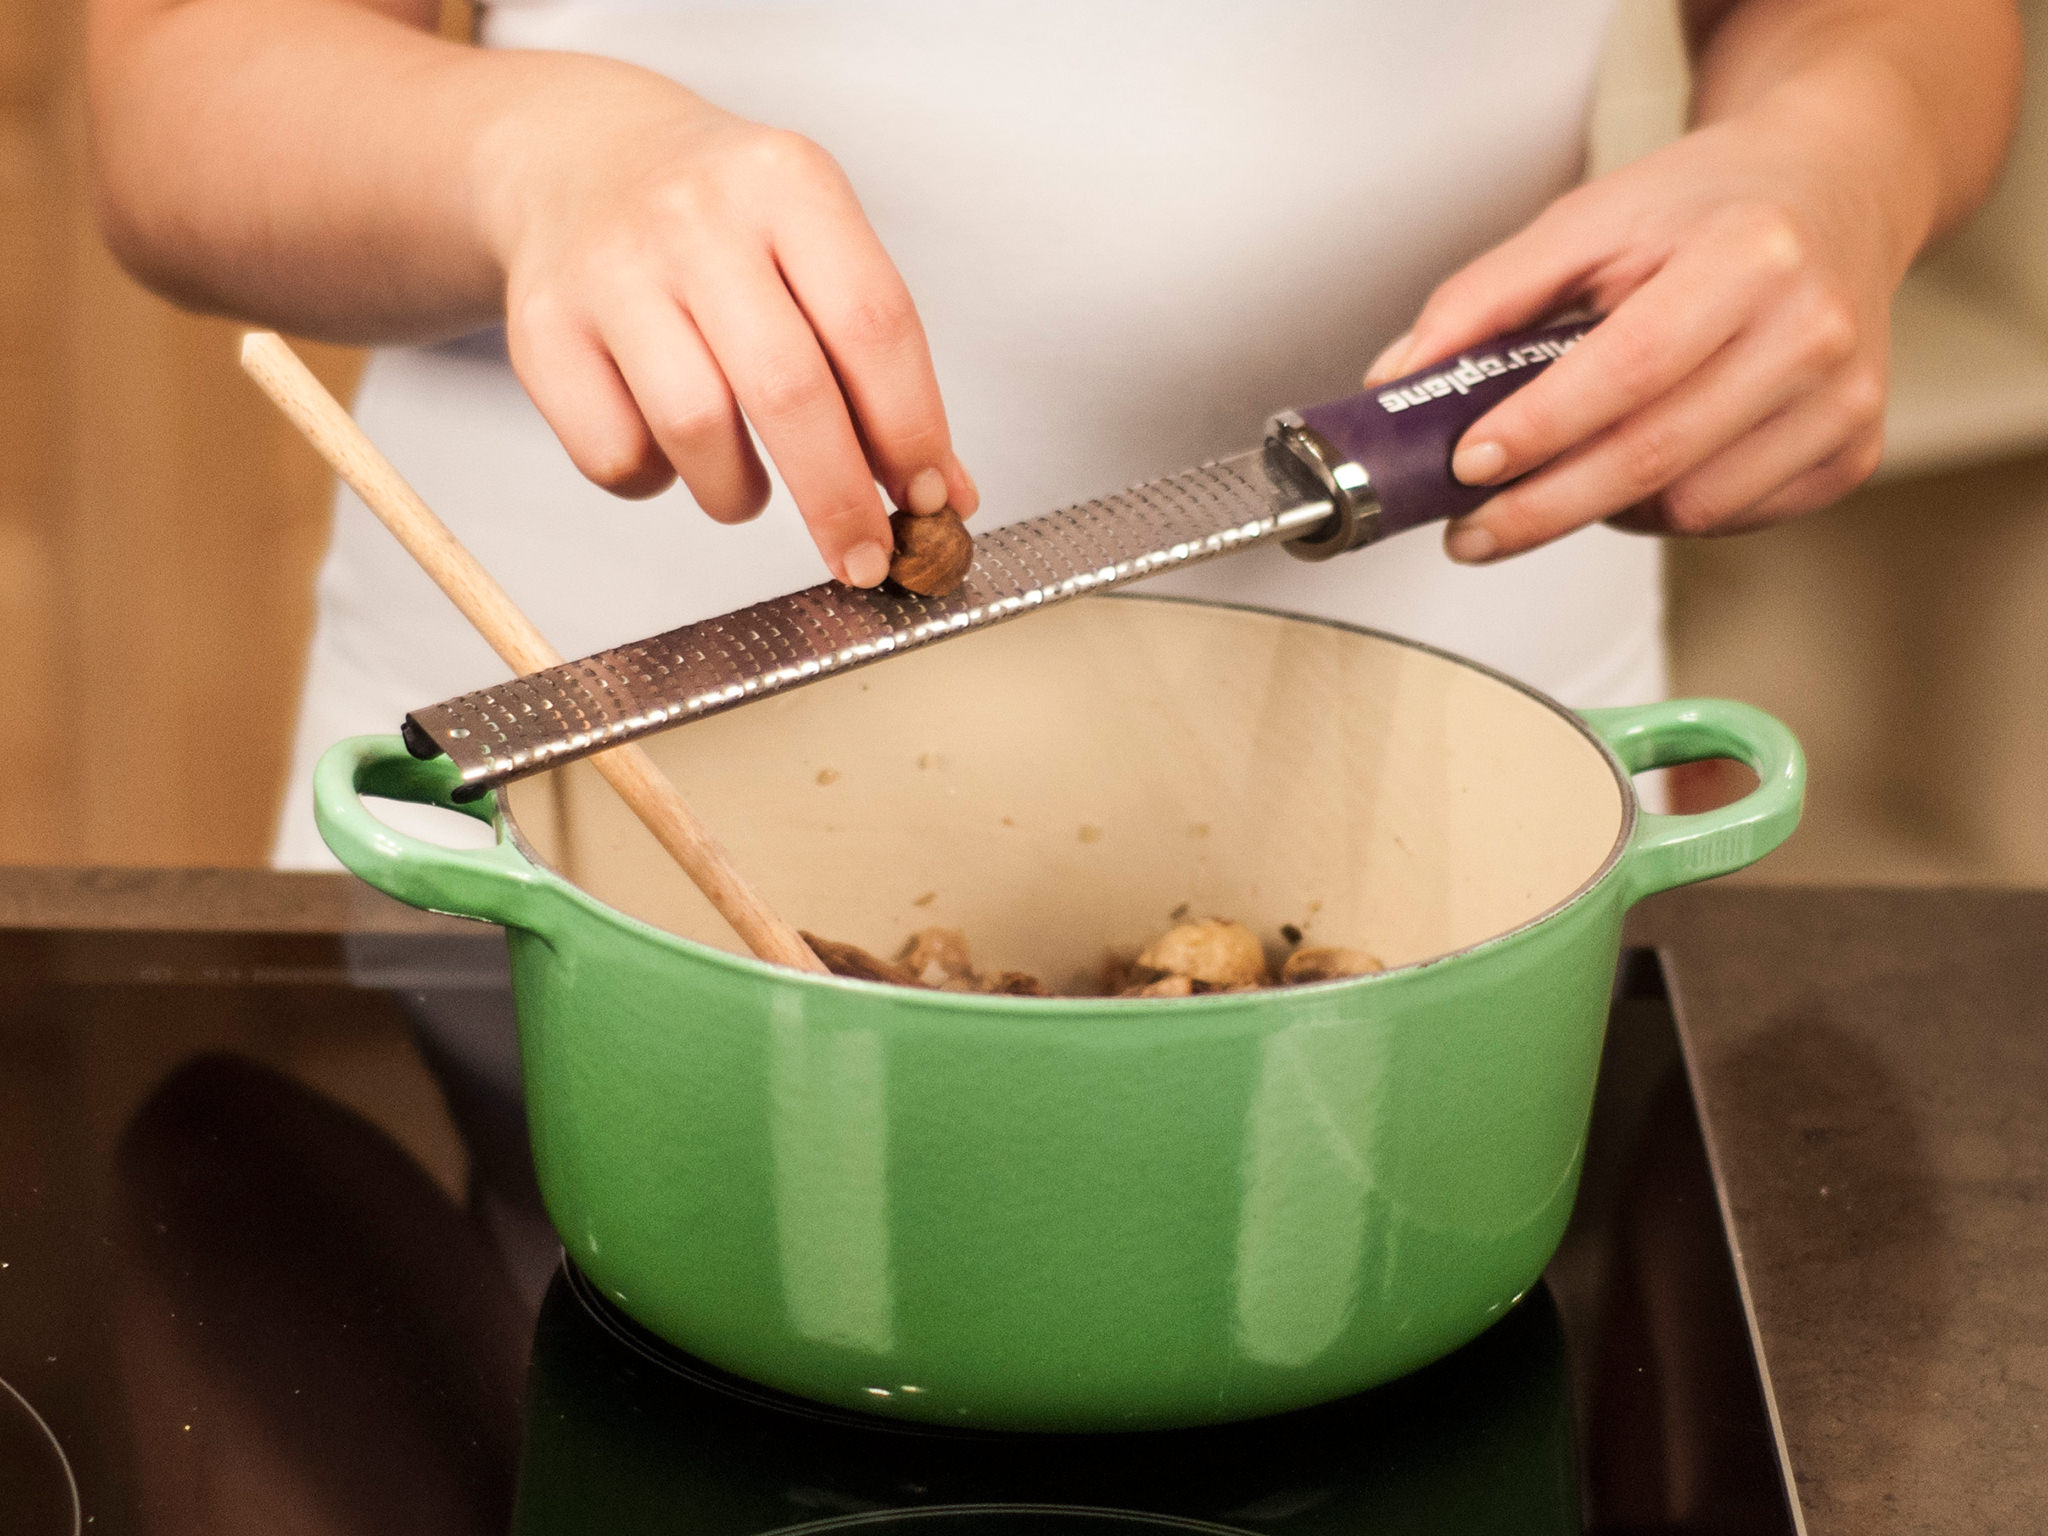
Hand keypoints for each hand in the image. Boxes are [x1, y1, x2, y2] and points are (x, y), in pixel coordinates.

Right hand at [476, 59, 975, 586]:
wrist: (576, 158)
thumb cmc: (724, 228)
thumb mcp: (816, 249)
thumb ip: (879, 364)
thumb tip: (944, 495)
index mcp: (788, 181)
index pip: (873, 323)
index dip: (911, 429)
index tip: (932, 503)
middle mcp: (695, 215)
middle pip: (789, 389)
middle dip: (839, 498)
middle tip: (865, 560)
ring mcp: (609, 269)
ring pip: (695, 429)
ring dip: (739, 494)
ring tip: (750, 490)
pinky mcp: (540, 329)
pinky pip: (615, 455)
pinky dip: (657, 481)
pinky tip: (670, 451)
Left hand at [1363, 95, 1911, 564]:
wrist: (1836, 190)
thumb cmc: (1704, 208)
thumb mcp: (1586, 220)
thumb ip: (1482, 299)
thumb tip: (1396, 382)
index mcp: (1749, 256)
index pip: (1625, 370)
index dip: (1538, 430)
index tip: (1465, 467)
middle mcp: (1812, 330)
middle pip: (1651, 459)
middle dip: (1540, 509)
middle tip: (1468, 531)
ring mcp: (1843, 400)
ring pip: (1687, 507)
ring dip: (1602, 509)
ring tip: (1564, 472)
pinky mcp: (1851, 452)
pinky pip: (1728, 518)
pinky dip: (1664, 510)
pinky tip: (1643, 465)